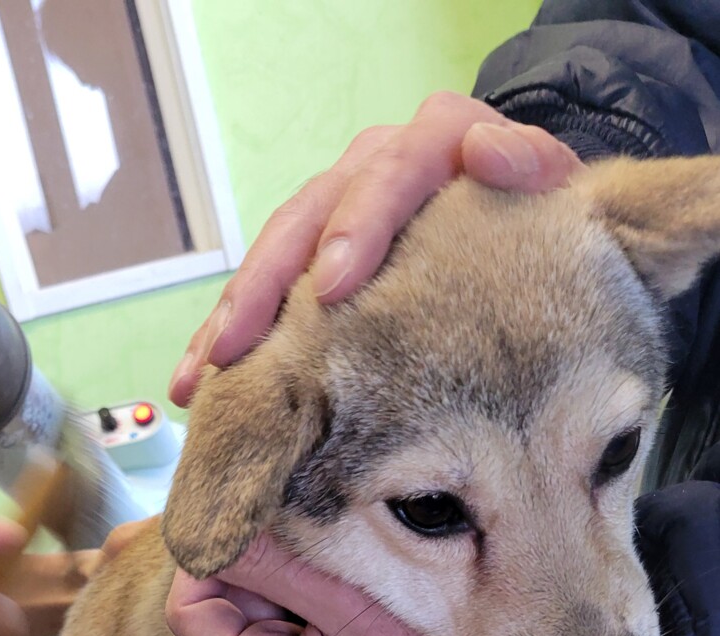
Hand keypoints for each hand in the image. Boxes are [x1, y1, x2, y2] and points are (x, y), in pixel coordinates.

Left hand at [167, 533, 465, 635]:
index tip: (259, 525)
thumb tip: (215, 524)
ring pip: (259, 608)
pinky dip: (313, 595)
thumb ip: (279, 565)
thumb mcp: (352, 607)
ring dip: (291, 577)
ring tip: (346, 573)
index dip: (214, 559)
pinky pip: (291, 621)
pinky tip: (355, 594)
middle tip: (316, 545)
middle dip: (260, 566)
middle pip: (224, 604)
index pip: (191, 609)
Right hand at [169, 93, 580, 401]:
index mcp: (430, 143)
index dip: (355, 228)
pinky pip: (262, 293)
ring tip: (202, 376)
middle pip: (305, 219)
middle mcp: (369, 170)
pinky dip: (228, 337)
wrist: (513, 197)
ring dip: (232, 319)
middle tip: (239, 343)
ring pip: (271, 258)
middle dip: (267, 287)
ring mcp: (333, 211)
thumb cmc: (533, 207)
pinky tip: (197, 383)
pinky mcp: (312, 255)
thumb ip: (531, 165)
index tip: (332, 285)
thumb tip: (492, 157)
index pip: (388, 176)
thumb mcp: (548, 180)